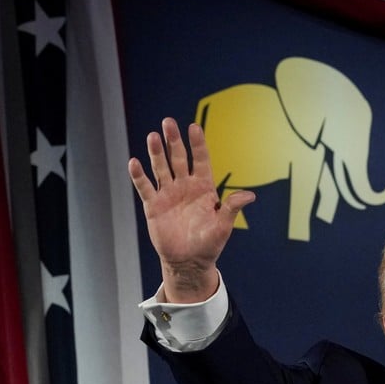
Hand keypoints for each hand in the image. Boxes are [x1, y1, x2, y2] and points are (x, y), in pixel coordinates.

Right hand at [129, 117, 255, 302]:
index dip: (197, 144)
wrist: (190, 261)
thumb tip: (250, 195)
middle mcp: (185, 186)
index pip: (200, 160)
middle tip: (168, 122)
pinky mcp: (154, 206)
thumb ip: (232, 207)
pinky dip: (139, 176)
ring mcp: (168, 194)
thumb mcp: (224, 225)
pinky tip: (134, 162)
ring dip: (156, 153)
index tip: (194, 127)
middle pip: (178, 158)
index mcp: (204, 187)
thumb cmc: (210, 243)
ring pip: (161, 168)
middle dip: (173, 141)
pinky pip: (145, 188)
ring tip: (153, 137)